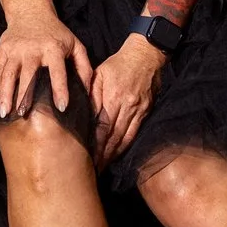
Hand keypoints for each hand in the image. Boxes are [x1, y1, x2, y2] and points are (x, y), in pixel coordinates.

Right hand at [0, 8, 91, 119]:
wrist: (31, 12)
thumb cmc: (56, 33)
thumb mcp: (75, 44)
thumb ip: (84, 67)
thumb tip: (86, 91)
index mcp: (53, 48)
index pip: (58, 72)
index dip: (60, 89)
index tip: (61, 107)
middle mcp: (33, 49)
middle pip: (28, 75)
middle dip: (25, 95)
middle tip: (24, 115)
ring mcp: (16, 49)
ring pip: (9, 74)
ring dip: (6, 94)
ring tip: (5, 112)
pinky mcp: (3, 49)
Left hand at [90, 35, 166, 166]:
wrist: (146, 55)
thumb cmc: (118, 64)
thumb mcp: (99, 74)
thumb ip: (90, 94)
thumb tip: (81, 114)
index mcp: (113, 97)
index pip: (101, 127)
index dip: (93, 145)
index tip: (84, 158)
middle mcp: (127, 107)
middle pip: (112, 137)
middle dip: (101, 156)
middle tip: (91, 170)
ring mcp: (138, 111)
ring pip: (124, 139)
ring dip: (112, 155)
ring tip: (102, 168)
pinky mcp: (145, 113)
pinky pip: (134, 134)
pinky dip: (125, 147)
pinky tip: (116, 155)